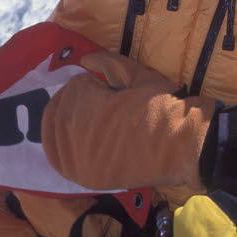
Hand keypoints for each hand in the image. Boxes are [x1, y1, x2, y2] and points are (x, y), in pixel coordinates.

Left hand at [42, 50, 236, 194]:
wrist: (182, 147)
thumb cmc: (162, 108)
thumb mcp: (137, 76)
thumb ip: (108, 63)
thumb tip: (85, 59)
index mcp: (90, 109)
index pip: (73, 89)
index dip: (87, 83)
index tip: (101, 86)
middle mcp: (78, 137)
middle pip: (59, 110)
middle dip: (74, 100)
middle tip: (93, 99)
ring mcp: (79, 161)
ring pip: (53, 134)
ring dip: (65, 120)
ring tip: (88, 117)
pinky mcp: (85, 177)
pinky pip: (61, 160)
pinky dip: (62, 145)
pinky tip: (78, 138)